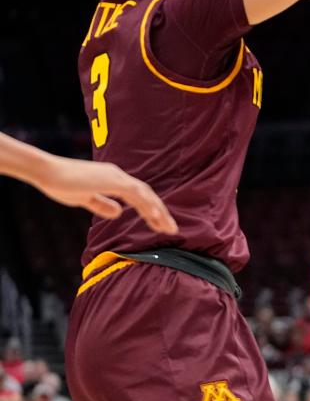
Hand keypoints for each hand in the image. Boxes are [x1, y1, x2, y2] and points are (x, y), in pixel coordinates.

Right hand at [37, 156, 177, 233]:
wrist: (46, 172)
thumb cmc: (61, 183)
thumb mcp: (85, 198)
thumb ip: (102, 204)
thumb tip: (119, 213)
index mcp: (113, 179)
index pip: (139, 195)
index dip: (151, 209)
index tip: (160, 224)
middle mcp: (118, 175)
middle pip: (147, 195)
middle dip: (161, 212)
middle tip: (172, 228)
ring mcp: (116, 176)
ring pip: (145, 195)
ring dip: (158, 211)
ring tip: (168, 227)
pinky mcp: (112, 180)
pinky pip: (135, 194)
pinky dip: (147, 205)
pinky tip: (155, 216)